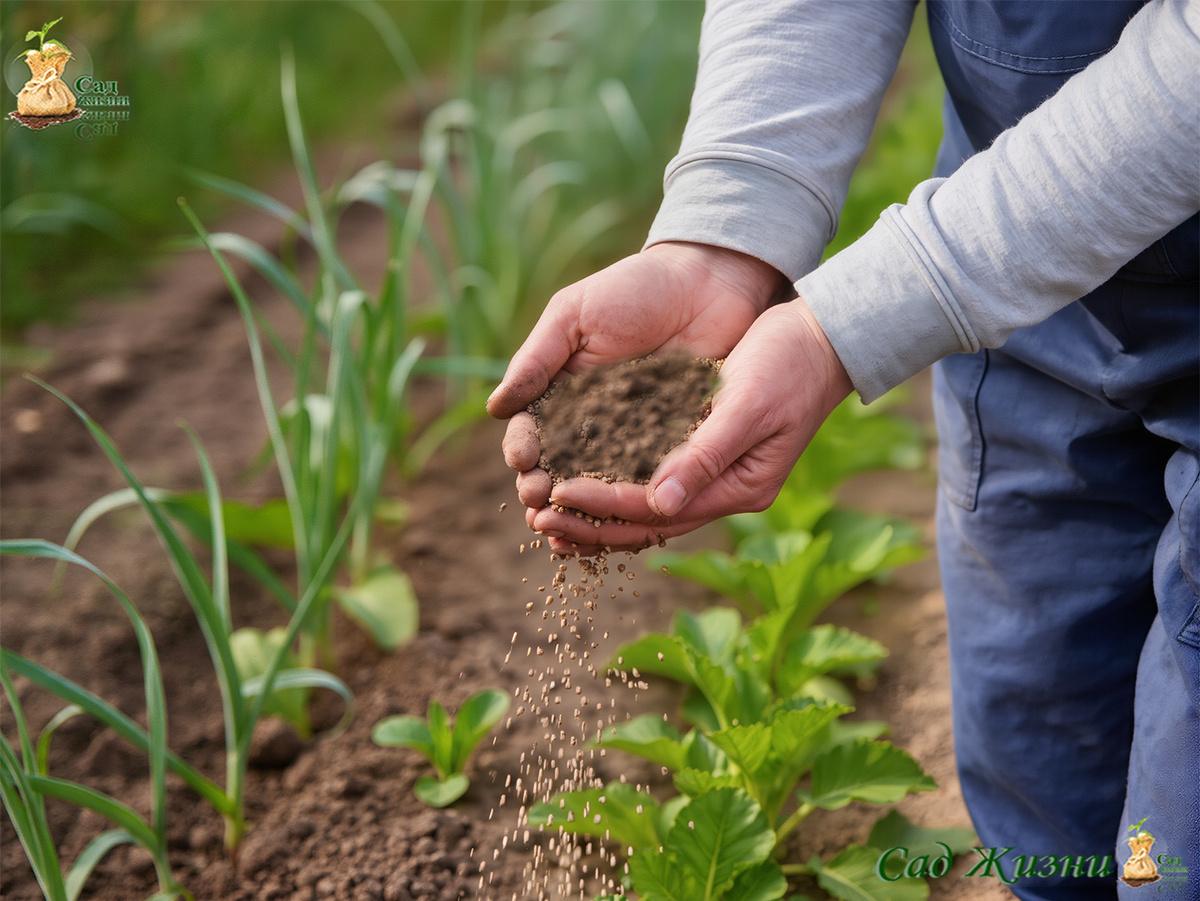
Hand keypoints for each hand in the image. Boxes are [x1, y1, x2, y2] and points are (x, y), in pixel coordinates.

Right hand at [489, 241, 784, 523]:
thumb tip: (495, 407)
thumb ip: (538, 359)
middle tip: (540, 505)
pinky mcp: (673, 446)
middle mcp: (590, 423)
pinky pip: (649, 481)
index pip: (532, 431)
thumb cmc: (636, 288)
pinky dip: (634, 504)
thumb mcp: (575, 314)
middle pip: (560, 468)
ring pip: (600, 484)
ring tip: (571, 526)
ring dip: (582, 509)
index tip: (522, 463)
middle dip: (545, 490)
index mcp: (559, 392)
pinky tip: (623, 522)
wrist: (709, 281)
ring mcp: (632, 438)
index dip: (524, 450)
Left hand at [527, 297, 852, 553]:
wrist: (822, 337)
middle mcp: (723, 490)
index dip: (606, 505)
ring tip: (546, 512)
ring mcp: (714, 473)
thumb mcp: (748, 406)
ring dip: (596, 512)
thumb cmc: (790, 364)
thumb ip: (705, 456)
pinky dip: (613, 483)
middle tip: (538, 522)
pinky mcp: (701, 448)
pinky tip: (576, 478)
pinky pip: (650, 477)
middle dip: (591, 523)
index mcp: (740, 488)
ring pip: (644, 506)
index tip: (559, 493)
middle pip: (647, 521)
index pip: (660, 510)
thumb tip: (658, 504)